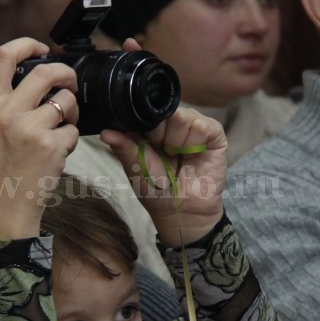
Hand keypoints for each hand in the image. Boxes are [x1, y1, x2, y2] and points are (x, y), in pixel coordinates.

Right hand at [0, 38, 79, 238]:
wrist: (3, 207)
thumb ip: (0, 103)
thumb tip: (26, 76)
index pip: (3, 56)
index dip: (27, 43)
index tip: (41, 48)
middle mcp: (6, 112)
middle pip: (45, 71)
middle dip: (65, 73)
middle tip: (69, 82)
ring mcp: (29, 129)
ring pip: (66, 100)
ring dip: (71, 110)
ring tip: (62, 125)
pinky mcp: (50, 146)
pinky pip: (73, 131)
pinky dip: (71, 140)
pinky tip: (58, 152)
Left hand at [102, 106, 227, 245]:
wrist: (181, 211)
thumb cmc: (157, 190)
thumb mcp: (136, 169)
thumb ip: (124, 148)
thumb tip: (105, 132)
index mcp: (152, 127)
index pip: (146, 109)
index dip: (144, 122)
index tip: (144, 141)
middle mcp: (173, 122)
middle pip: (165, 109)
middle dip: (160, 132)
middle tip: (162, 151)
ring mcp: (194, 126)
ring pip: (183, 116)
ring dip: (177, 140)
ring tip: (177, 156)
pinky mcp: (214, 134)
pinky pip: (203, 125)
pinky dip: (194, 142)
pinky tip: (191, 155)